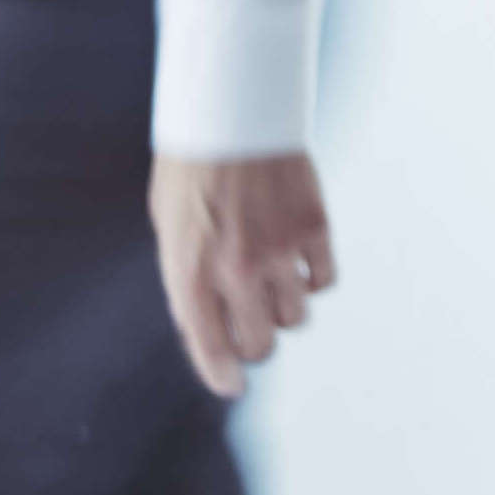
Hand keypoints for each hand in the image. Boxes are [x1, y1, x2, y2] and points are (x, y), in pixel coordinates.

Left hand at [151, 151, 335, 397]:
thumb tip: (207, 327)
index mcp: (190, 272)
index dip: (223, 375)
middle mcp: (236, 270)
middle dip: (255, 343)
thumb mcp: (170, 229)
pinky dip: (313, 279)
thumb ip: (187, 280)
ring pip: (296, 316)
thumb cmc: (190, 169)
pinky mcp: (314, 228)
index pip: (210, 349)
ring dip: (284, 309)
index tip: (232, 383)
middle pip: (261, 343)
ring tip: (275, 286)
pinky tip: (300, 264)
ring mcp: (279, 250)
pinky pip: (324, 280)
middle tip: (253, 329)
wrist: (231, 111)